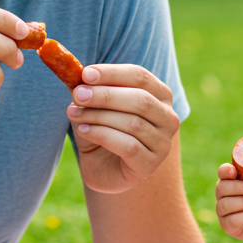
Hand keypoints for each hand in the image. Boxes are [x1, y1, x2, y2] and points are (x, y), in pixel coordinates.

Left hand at [66, 64, 179, 192]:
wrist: (102, 168)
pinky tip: (84, 130)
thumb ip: (89, 90)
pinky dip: (102, 135)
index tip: (86, 73)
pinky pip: (128, 146)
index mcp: (160, 95)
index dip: (112, 73)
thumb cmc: (101, 130)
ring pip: (133, 123)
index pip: (140, 77)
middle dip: (105, 95)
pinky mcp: (150, 165)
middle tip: (78, 94)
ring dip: (99, 115)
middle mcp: (168, 118)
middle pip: (140, 99)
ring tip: (74, 113)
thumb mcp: (93, 106)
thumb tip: (77, 74)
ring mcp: (162, 144)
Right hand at [213, 163, 242, 242]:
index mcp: (231, 180)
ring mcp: (223, 211)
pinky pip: (231, 220)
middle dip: (238, 187)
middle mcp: (223, 194)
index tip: (234, 172)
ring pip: (225, 204)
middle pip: (221, 188)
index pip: (222, 172)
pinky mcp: (226, 226)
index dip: (225, 171)